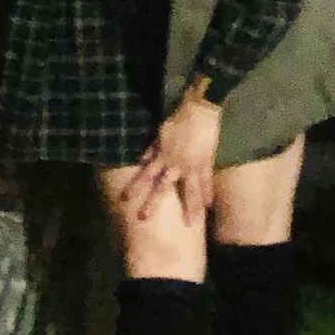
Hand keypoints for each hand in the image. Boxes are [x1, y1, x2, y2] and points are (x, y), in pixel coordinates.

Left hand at [121, 93, 222, 222]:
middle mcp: (175, 165)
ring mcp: (192, 166)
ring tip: (189, 223)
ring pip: (189, 190)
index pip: (144, 175)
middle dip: (153, 204)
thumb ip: (151, 149)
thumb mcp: (159, 134)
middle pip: (162, 188)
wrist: (199, 111)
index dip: (134, 187)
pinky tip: (209, 206)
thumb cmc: (177, 120)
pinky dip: (207, 193)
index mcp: (161, 156)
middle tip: (145, 218)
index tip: (125, 199)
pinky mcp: (206, 163)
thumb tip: (141, 160)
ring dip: (189, 207)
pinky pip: (207, 182)